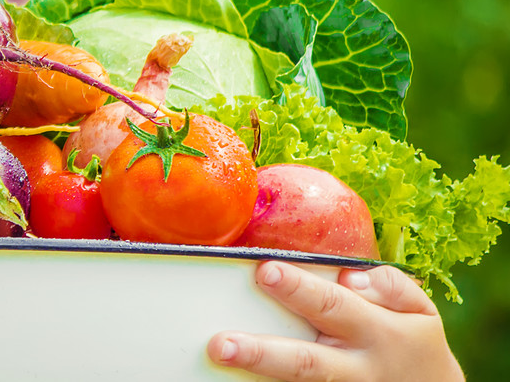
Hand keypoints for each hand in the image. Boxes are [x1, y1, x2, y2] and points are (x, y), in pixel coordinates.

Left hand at [207, 260, 463, 380]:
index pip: (331, 305)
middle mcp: (356, 368)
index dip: (297, 289)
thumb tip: (349, 277)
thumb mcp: (420, 311)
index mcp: (377, 333)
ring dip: (259, 375)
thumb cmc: (413, 343)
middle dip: (262, 354)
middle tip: (221, 343)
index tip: (264, 271)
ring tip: (221, 360)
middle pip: (306, 362)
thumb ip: (390, 287)